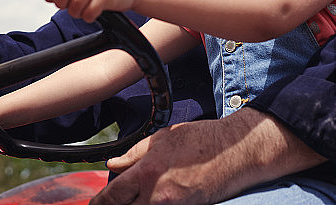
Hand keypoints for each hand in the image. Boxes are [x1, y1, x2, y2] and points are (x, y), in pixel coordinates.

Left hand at [89, 108, 325, 204]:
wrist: (236, 151)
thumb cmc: (202, 139)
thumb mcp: (163, 137)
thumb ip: (135, 154)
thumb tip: (113, 165)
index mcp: (148, 171)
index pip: (112, 197)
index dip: (99, 204)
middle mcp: (157, 194)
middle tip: (116, 201)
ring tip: (135, 198)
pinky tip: (153, 200)